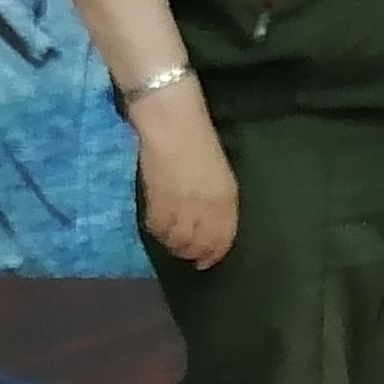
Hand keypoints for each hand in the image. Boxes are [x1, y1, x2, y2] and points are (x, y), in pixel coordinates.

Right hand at [133, 98, 240, 268]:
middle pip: (198, 244)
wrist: (172, 122)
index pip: (222, 239)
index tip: (206, 262)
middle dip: (193, 253)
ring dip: (174, 245)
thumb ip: (218, 200)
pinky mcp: (157, 202)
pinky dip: (157, 231)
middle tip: (187, 255)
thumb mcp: (221, 172)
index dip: (213, 254)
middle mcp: (206, 209)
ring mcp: (181, 207)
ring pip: (176, 241)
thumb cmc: (200, 139)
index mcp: (226, 199)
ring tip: (171, 242)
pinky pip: (156, 228)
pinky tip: (158, 227)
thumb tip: (209, 223)